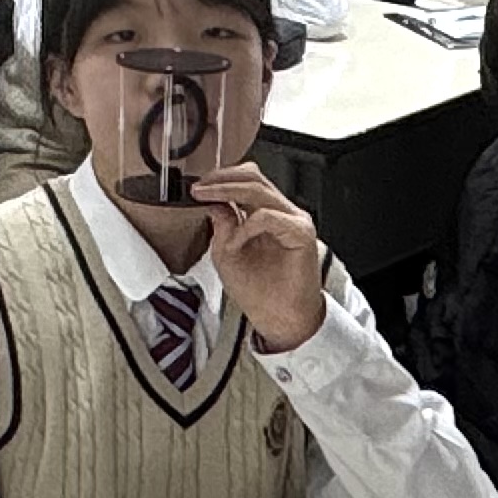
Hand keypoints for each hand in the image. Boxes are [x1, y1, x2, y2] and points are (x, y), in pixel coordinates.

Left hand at [193, 162, 325, 351]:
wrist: (280, 321)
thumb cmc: (260, 293)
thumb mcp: (227, 255)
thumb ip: (222, 226)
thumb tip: (213, 201)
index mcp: (266, 215)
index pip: (245, 181)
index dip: (219, 179)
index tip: (195, 188)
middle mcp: (282, 213)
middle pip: (253, 176)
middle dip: (221, 179)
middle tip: (199, 188)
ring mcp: (293, 220)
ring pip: (260, 189)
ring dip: (228, 192)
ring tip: (207, 200)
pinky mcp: (301, 233)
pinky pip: (270, 216)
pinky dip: (247, 226)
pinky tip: (235, 240)